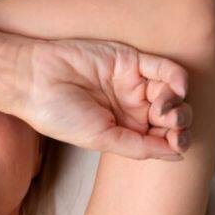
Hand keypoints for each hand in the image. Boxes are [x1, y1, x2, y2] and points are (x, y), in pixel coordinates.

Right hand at [23, 39, 191, 159]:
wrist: (36, 81)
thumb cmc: (60, 115)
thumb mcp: (102, 140)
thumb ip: (141, 147)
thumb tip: (178, 154)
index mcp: (123, 130)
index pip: (161, 137)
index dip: (175, 140)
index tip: (177, 143)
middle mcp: (130, 107)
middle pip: (172, 116)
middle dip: (178, 122)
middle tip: (167, 123)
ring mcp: (132, 84)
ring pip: (172, 93)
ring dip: (177, 103)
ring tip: (161, 108)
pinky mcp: (131, 61)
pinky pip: (164, 68)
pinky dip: (177, 78)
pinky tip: (175, 89)